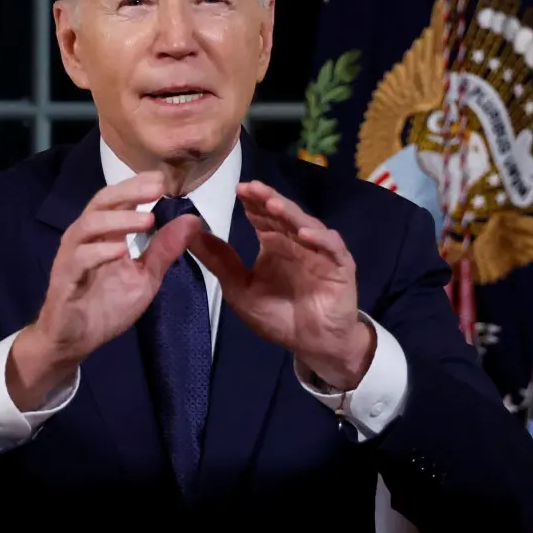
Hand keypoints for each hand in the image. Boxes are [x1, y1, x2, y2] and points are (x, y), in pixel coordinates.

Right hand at [7, 172, 203, 409]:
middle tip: (157, 187)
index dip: (138, 185)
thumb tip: (192, 219)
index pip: (119, 199)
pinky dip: (99, 252)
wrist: (74, 340)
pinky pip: (78, 260)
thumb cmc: (106, 306)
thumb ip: (164, 250)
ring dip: (118, 220)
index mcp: (104, 234)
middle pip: (102, 202)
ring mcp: (72, 257)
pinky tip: (120, 250)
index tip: (164, 177)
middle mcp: (85, 238)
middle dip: (129, 191)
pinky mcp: (64, 280)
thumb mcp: (145, 278)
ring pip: (88, 226)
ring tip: (147, 219)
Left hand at [189, 180, 372, 389]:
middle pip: (282, 214)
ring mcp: (320, 251)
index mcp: (274, 243)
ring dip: (290, 214)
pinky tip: (303, 235)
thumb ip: (220, 262)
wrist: (313, 344)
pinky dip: (320, 240)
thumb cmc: (278, 316)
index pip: (262, 215)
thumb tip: (191, 235)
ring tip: (273, 205)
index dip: (252, 201)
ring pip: (306, 225)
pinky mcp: (340, 266)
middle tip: (251, 188)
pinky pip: (332, 248)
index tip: (237, 189)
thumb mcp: (240, 290)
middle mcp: (297, 241)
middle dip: (267, 200)